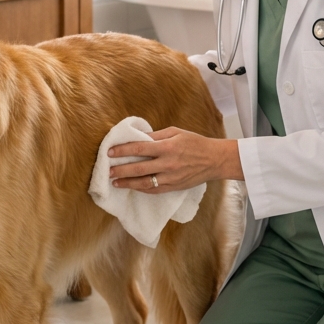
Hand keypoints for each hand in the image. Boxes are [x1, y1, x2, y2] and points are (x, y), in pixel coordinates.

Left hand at [108, 127, 242, 192]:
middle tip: (108, 171)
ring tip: (115, 182)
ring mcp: (171, 178)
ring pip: (144, 183)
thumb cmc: (195, 143)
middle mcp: (168, 164)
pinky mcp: (174, 187)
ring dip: (128, 183)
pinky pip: (154, 190)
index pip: (140, 148)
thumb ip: (156, 136)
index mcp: (168, 147)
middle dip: (121, 170)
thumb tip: (138, 138)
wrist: (214, 160)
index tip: (110, 152)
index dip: (123, 150)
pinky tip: (132, 187)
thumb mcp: (176, 132)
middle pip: (139, 168)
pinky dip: (141, 189)